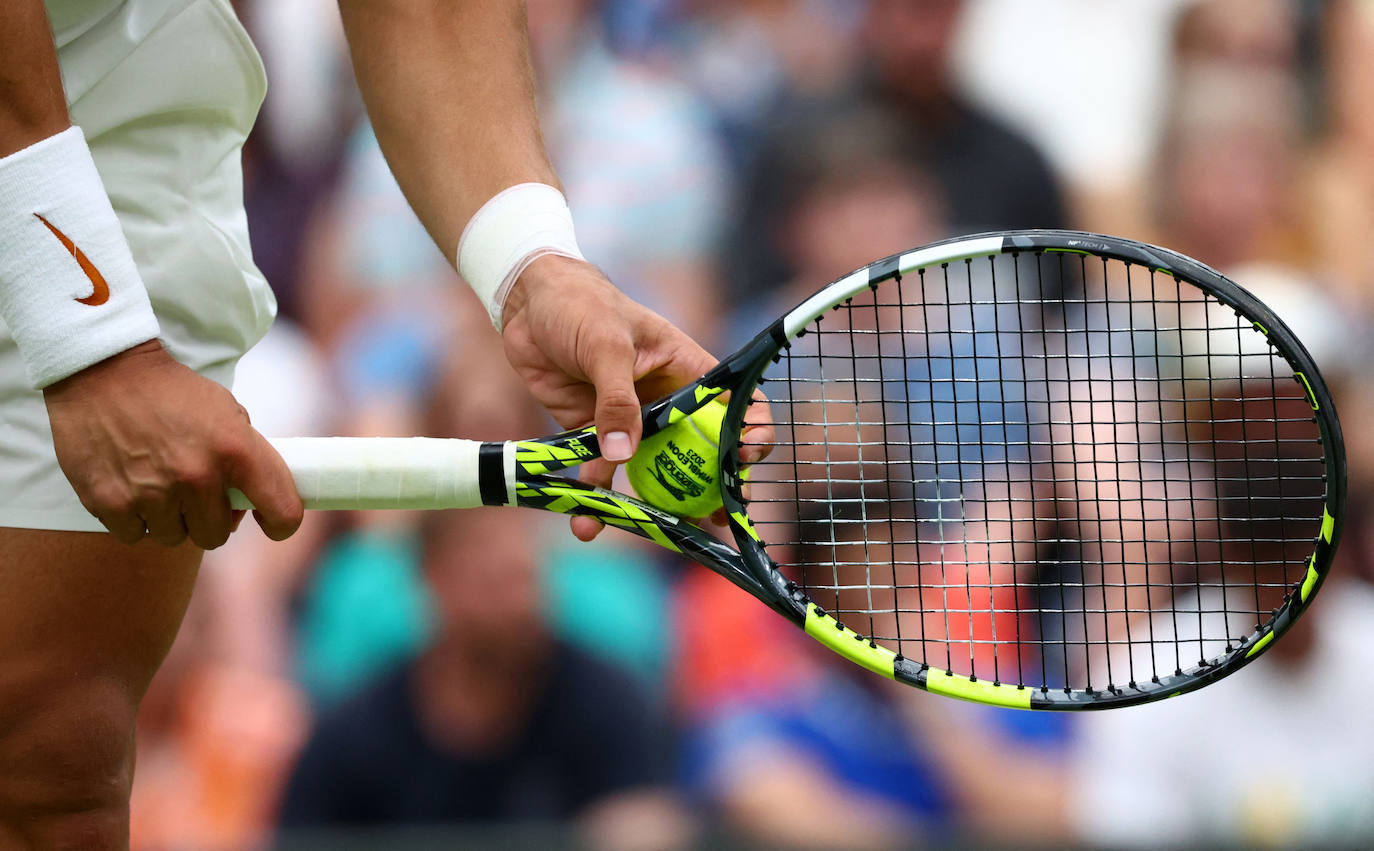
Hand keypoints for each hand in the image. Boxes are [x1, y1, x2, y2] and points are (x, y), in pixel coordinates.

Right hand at [43, 340, 303, 547]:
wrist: (104, 371)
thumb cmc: (172, 392)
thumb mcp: (226, 410)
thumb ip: (246, 454)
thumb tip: (251, 500)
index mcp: (237, 450)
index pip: (283, 512)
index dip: (281, 523)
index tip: (270, 522)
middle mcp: (197, 476)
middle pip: (216, 534)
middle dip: (208, 518)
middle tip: (193, 491)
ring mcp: (153, 493)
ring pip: (174, 536)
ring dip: (169, 518)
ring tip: (156, 482)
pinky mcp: (111, 503)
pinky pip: (135, 534)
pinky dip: (133, 518)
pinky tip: (130, 486)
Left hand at [500, 255, 771, 539]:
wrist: (525, 301)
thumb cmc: (579, 305)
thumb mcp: (605, 345)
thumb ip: (616, 400)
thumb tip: (623, 454)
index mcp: (687, 370)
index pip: (736, 404)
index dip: (750, 432)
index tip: (744, 459)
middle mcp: (667, 399)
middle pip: (700, 449)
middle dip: (709, 484)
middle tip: (713, 517)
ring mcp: (631, 419)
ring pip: (652, 469)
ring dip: (655, 503)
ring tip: (660, 533)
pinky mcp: (594, 431)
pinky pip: (601, 471)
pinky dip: (595, 498)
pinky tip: (586, 524)